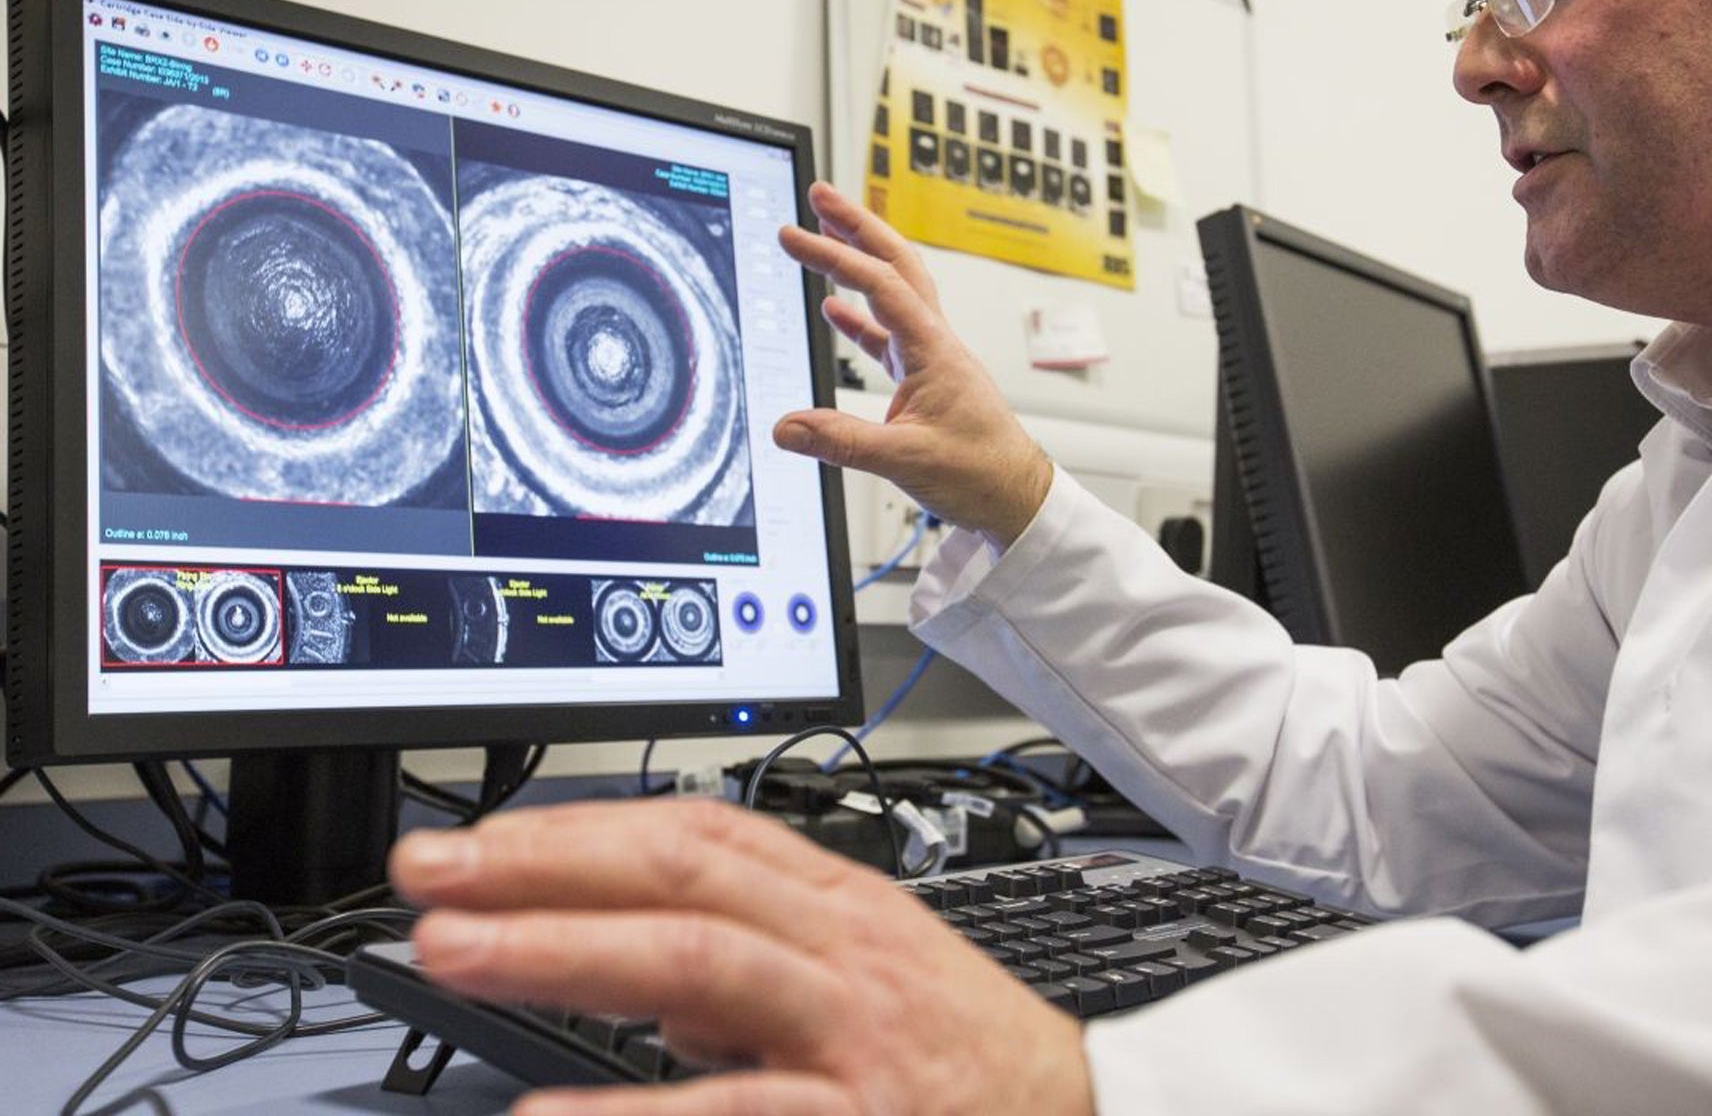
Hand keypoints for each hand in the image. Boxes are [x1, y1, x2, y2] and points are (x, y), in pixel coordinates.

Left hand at [390, 799, 1093, 1115]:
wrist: (1078, 1115)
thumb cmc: (964, 1046)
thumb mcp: (869, 969)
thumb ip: (756, 959)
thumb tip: (636, 985)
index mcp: (839, 902)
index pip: (698, 832)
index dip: (581, 827)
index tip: (484, 842)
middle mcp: (841, 950)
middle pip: (681, 874)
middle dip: (545, 865)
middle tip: (430, 875)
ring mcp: (848, 1033)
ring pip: (697, 962)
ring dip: (563, 948)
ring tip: (454, 951)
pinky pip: (732, 1111)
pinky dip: (631, 1113)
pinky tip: (544, 1114)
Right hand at [775, 181, 1051, 546]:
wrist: (1017, 497)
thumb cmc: (981, 475)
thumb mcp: (906, 460)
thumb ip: (843, 442)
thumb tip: (787, 427)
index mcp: (934, 351)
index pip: (881, 285)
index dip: (835, 255)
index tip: (794, 234)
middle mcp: (936, 344)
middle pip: (896, 265)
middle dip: (857, 227)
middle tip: (821, 197)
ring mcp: (932, 359)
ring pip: (894, 293)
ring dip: (859, 262)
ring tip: (824, 237)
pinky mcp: (926, 380)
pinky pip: (888, 334)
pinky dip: (859, 317)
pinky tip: (835, 312)